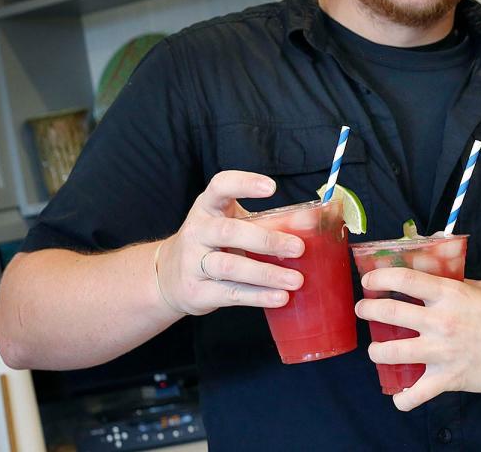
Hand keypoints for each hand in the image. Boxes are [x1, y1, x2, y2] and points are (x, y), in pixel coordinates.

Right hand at [155, 171, 303, 315]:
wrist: (169, 276)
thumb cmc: (215, 244)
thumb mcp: (236, 225)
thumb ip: (271, 222)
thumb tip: (311, 222)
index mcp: (208, 207)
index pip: (220, 186)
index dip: (244, 183)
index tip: (271, 188)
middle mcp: (197, 231)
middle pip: (230, 232)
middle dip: (266, 240)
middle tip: (298, 248)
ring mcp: (192, 262)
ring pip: (231, 267)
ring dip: (266, 273)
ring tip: (296, 280)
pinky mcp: (196, 291)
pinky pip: (230, 293)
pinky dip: (258, 296)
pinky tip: (280, 297)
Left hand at [355, 268, 480, 410]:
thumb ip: (458, 283)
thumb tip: (437, 280)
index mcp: (449, 294)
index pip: (405, 279)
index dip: (380, 278)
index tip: (368, 282)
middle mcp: (441, 320)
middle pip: (391, 312)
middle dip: (369, 310)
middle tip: (362, 310)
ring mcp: (442, 351)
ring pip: (392, 352)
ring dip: (376, 351)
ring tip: (375, 350)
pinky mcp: (448, 378)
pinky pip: (416, 394)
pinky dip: (403, 399)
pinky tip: (398, 398)